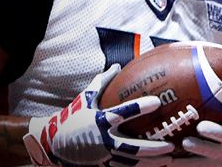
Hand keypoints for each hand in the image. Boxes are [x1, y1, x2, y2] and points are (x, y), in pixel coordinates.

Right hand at [22, 64, 173, 166]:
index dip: (139, 107)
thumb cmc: (71, 116)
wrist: (50, 143)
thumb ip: (103, 82)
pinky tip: (155, 166)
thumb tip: (118, 65)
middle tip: (170, 145)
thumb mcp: (85, 97)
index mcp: (99, 121)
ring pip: (131, 162)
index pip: (121, 113)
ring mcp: (103, 156)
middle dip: (152, 148)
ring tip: (169, 160)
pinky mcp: (102, 165)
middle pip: (131, 147)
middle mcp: (102, 140)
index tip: (157, 102)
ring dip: (151, 162)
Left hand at [173, 98, 221, 166]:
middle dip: (214, 131)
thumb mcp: (221, 113)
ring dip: (199, 147)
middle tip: (201, 126)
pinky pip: (196, 166)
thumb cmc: (216, 126)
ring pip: (211, 153)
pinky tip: (169, 158)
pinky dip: (183, 163)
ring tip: (186, 142)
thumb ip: (213, 97)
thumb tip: (194, 64)